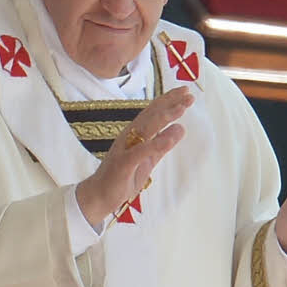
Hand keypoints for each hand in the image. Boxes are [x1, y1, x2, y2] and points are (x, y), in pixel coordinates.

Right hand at [75, 86, 193, 225]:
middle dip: (170, 102)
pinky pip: (140, 152)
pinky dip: (155, 144)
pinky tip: (169, 139)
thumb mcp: (149, 160)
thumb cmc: (122, 177)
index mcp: (134, 133)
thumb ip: (163, 144)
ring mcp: (125, 148)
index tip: (186, 91)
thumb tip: (181, 128)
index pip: (153, 112)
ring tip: (182, 108)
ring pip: (146, 128)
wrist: (98, 196)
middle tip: (189, 93)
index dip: (169, 100)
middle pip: (151, 114)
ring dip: (165, 117)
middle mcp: (129, 136)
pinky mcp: (123, 164)